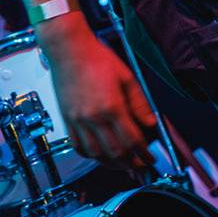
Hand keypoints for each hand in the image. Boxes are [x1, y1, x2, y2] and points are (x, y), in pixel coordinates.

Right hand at [38, 18, 155, 168]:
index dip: (144, 153)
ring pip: (96, 154)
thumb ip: (140, 103)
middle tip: (140, 167)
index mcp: (112, 107)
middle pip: (116, 152)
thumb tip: (151, 123)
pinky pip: (78, 145)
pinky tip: (98, 155)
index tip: (150, 158)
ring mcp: (78, 120)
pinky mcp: (67, 119)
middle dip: (131, 164)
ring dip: (111, 164)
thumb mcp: (127, 77)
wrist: (69, 49)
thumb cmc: (96, 58)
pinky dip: (90, 155)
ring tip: (122, 166)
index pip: (132, 140)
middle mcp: (94, 117)